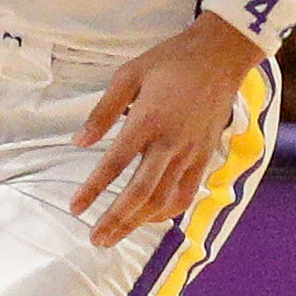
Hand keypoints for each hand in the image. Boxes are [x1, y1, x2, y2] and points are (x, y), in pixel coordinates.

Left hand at [72, 14, 263, 248]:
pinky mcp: (205, 156)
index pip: (115, 163)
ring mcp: (191, 152)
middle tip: (95, 239)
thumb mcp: (129, 74)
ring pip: (163, 199)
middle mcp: (170, 142)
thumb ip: (104, 111)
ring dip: (138, 222)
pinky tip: (149, 219)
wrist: (220, 55)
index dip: (93, 189)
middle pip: (140, 192)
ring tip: (115, 237)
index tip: (75, 208)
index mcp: (148, 119)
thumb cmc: (170, 61)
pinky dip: (166, 211)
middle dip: (116, 219)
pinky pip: (186, 193)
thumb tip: (79, 141)